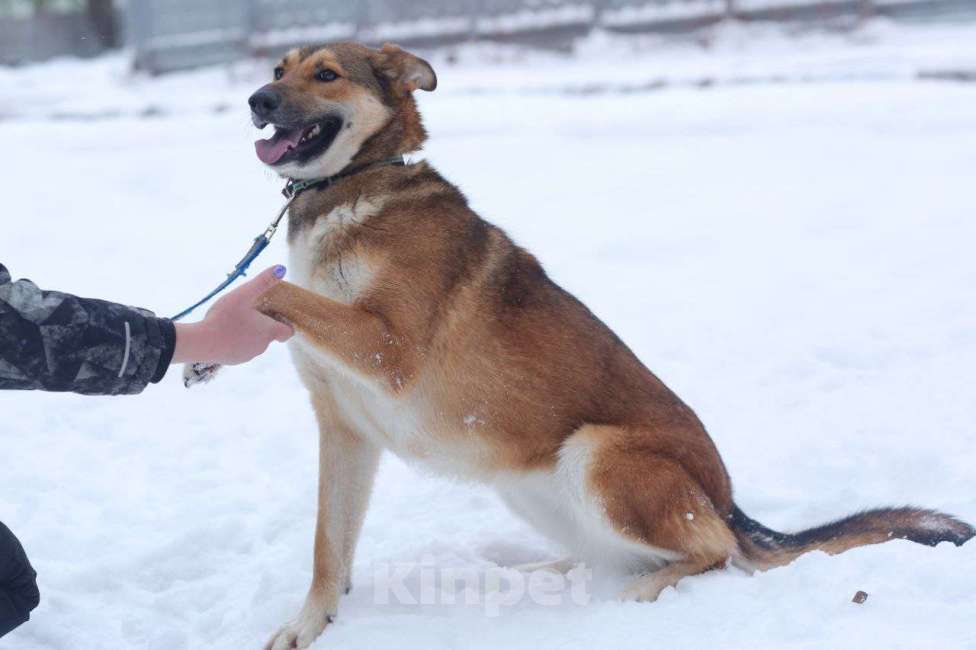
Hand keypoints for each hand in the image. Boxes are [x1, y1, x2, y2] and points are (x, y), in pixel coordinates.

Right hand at [172, 265, 293, 364]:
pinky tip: (224, 331)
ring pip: (254, 342)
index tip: (273, 314)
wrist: (201, 343)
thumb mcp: (243, 295)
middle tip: (248, 311)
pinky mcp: (234, 360)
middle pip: (269, 335)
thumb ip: (262, 282)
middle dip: (262, 324)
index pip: (288, 332)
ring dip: (249, 332)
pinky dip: (236, 341)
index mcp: (268, 331)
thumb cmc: (224, 318)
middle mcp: (262, 347)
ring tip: (234, 320)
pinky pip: (240, 349)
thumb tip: (281, 268)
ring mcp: (248, 356)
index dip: (284, 323)